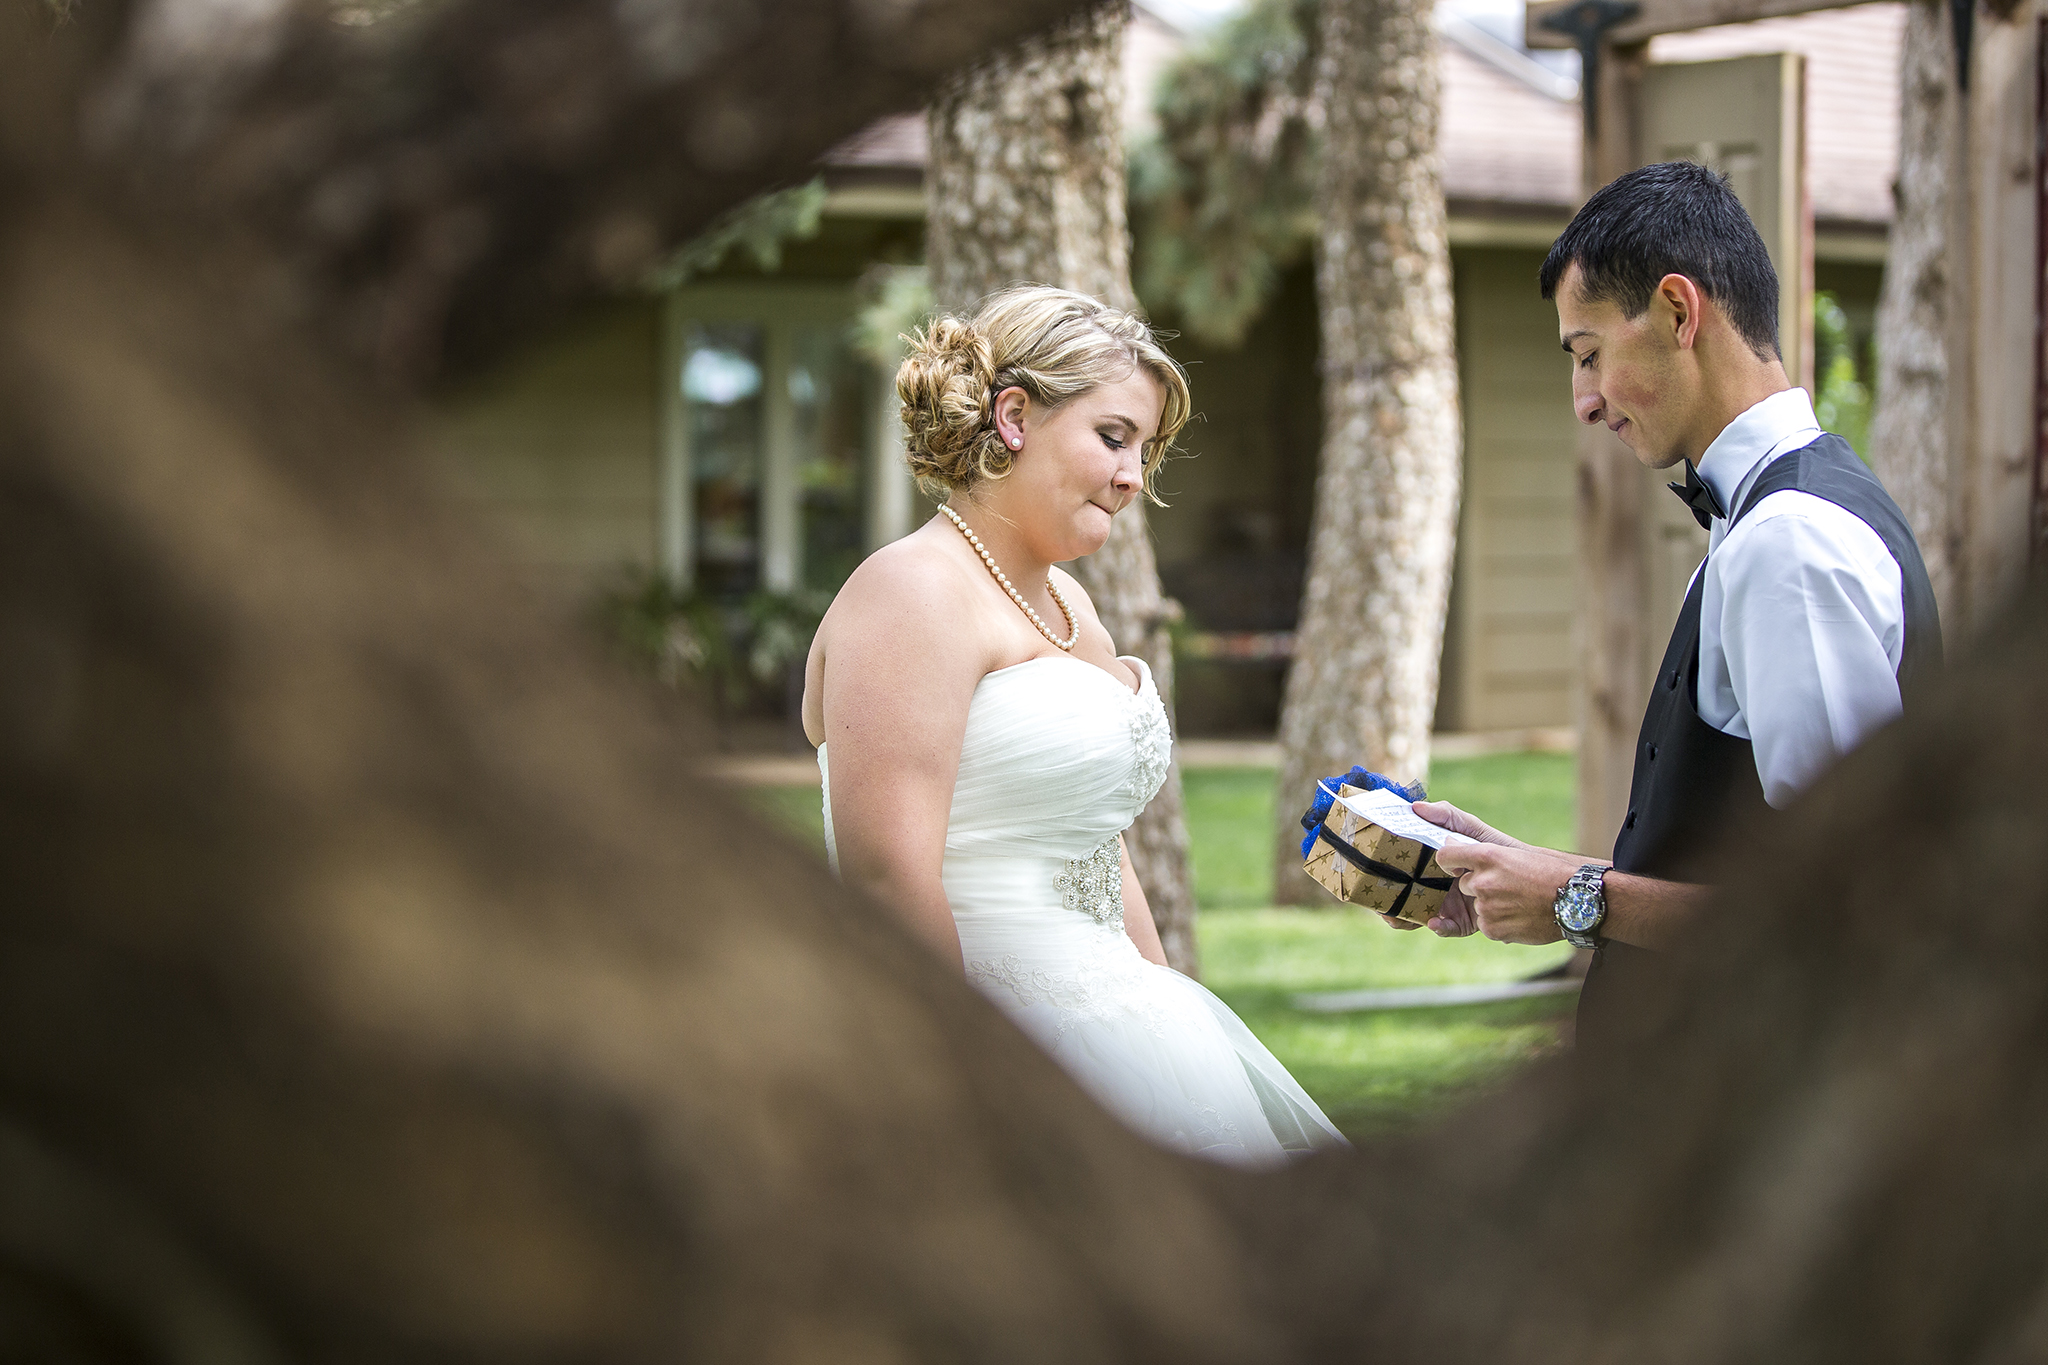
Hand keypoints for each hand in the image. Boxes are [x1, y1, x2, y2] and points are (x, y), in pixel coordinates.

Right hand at [1372, 801, 1520, 935]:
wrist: (1529, 875)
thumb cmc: (1497, 847)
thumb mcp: (1471, 828)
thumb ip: (1447, 816)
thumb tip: (1415, 807)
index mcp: (1430, 865)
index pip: (1400, 870)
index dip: (1383, 874)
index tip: (1369, 874)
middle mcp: (1433, 886)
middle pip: (1401, 896)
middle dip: (1385, 902)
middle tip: (1377, 903)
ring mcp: (1446, 905)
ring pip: (1416, 915)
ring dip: (1403, 919)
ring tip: (1395, 917)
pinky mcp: (1463, 922)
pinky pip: (1445, 927)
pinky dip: (1438, 927)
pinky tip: (1435, 922)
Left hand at [1429, 841, 1589, 944]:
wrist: (1578, 901)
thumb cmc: (1551, 872)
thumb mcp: (1515, 853)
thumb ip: (1481, 854)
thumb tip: (1450, 847)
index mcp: (1488, 856)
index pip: (1445, 856)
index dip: (1450, 862)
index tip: (1457, 866)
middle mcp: (1483, 881)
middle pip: (1465, 884)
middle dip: (1480, 886)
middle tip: (1510, 886)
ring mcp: (1486, 907)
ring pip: (1477, 905)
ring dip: (1492, 905)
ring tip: (1522, 901)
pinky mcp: (1492, 929)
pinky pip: (1486, 925)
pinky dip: (1500, 922)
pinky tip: (1522, 916)